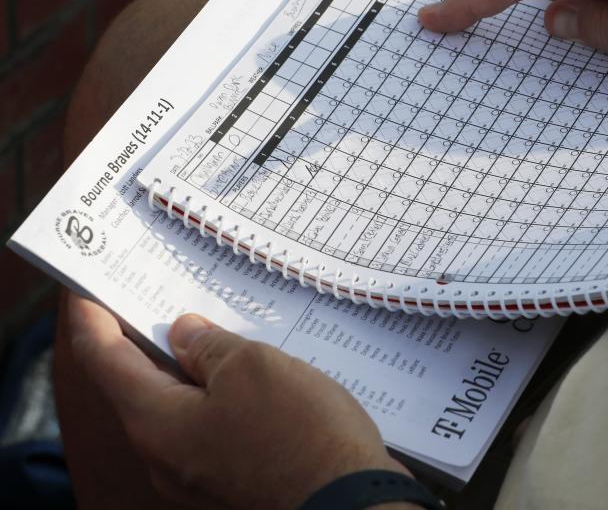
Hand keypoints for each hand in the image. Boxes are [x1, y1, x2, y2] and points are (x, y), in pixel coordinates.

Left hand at [68, 296, 409, 509]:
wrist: (351, 502)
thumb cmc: (301, 433)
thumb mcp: (252, 367)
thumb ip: (210, 346)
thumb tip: (183, 334)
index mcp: (156, 422)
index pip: (103, 360)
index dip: (92, 319)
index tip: (86, 290)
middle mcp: (165, 455)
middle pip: (138, 386)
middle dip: (147, 340)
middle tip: (155, 296)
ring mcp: (198, 473)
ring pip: (179, 407)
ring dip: (190, 367)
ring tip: (214, 328)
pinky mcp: (232, 479)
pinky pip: (210, 428)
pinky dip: (217, 395)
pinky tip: (249, 374)